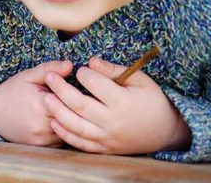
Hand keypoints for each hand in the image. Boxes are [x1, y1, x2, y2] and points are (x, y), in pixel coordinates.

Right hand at [0, 60, 72, 146]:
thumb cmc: (12, 91)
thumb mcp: (29, 76)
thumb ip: (50, 69)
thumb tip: (71, 65)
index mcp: (40, 105)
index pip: (71, 102)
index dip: (76, 96)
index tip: (76, 89)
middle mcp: (42, 126)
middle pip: (73, 118)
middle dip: (76, 110)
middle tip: (76, 100)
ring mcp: (42, 139)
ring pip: (70, 131)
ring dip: (72, 122)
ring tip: (67, 110)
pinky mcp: (42, 148)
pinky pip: (62, 140)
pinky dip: (64, 131)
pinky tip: (59, 121)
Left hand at [43, 56, 191, 154]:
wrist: (165, 132)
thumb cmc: (151, 100)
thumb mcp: (140, 80)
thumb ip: (113, 70)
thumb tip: (90, 61)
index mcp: (123, 102)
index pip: (95, 84)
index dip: (84, 73)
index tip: (80, 68)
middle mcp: (113, 121)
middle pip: (80, 105)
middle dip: (60, 89)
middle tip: (49, 77)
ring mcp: (107, 138)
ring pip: (76, 126)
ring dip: (57, 112)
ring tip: (45, 99)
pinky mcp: (104, 148)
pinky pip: (80, 143)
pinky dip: (65, 134)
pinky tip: (54, 121)